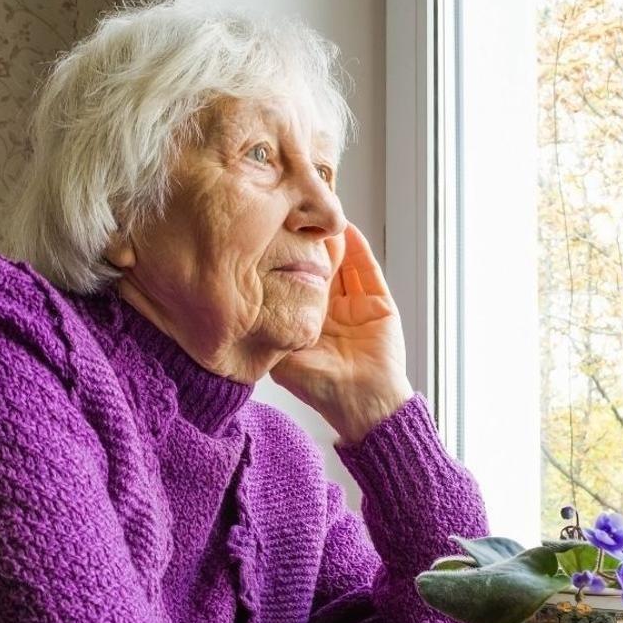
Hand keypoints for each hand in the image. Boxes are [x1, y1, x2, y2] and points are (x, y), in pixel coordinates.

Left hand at [270, 224, 413, 442]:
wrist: (363, 404)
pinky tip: (347, 230)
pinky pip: (368, 270)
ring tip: (319, 218)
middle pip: (319, 269)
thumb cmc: (322, 389)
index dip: (285, 262)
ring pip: (343, 265)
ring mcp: (356, 305)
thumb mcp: (283, 360)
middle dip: (308, 246)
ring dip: (332, 242)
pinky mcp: (379, 303)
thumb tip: (243, 310)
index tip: (272, 239)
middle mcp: (331, 311)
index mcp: (308, 323)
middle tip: (295, 218)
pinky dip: (358, 249)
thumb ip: (269, 335)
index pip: (295, 283)